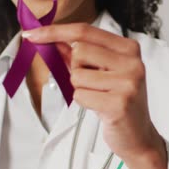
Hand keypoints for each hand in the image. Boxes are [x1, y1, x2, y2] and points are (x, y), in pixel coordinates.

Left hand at [22, 23, 165, 163]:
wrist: (138, 137)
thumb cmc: (117, 103)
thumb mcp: (102, 73)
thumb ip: (78, 55)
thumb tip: (52, 40)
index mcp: (129, 48)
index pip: (85, 31)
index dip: (55, 31)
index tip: (31, 34)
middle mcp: (132, 62)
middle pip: (79, 51)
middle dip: (76, 69)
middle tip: (94, 85)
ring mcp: (127, 83)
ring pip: (77, 75)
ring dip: (81, 89)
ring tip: (100, 98)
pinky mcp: (119, 103)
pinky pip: (80, 95)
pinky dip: (84, 103)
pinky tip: (101, 109)